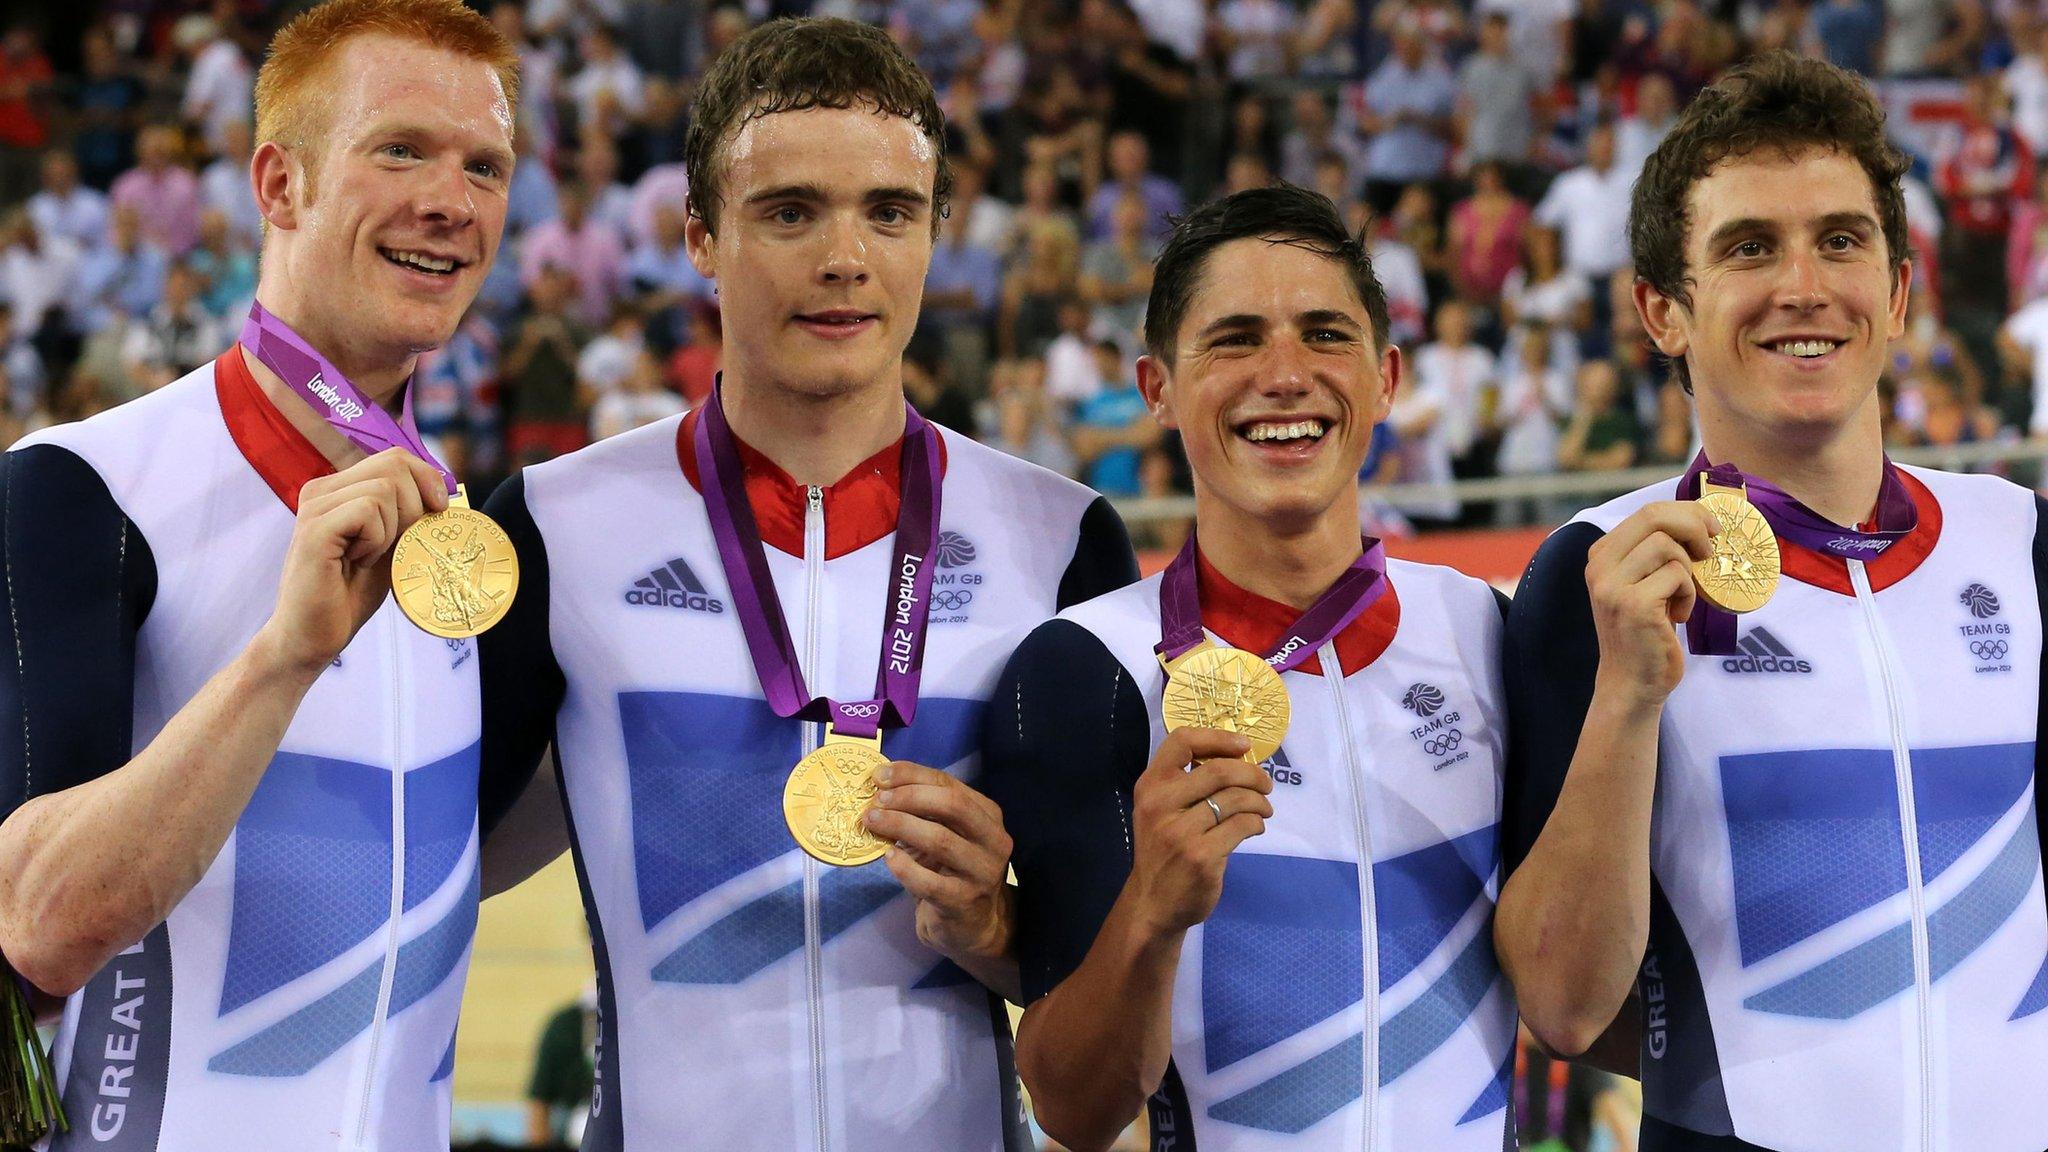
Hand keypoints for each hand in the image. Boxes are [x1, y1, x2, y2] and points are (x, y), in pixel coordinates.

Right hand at [256, 448, 449, 674]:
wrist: (313, 636)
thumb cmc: (351, 593)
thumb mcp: (392, 544)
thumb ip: (410, 514)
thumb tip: (447, 491)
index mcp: (339, 488)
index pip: (395, 457)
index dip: (427, 479)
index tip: (438, 511)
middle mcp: (322, 489)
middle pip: (394, 465)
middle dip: (414, 506)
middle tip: (396, 544)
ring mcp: (315, 507)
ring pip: (385, 488)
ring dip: (393, 530)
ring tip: (367, 558)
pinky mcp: (314, 529)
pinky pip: (368, 511)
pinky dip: (377, 540)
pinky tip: (357, 562)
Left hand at [867, 761, 1015, 962]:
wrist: (971, 926)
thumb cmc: (951, 871)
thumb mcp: (945, 834)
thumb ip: (923, 810)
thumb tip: (881, 784)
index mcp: (988, 815)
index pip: (950, 785)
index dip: (912, 776)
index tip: (879, 776)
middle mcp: (993, 841)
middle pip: (952, 806)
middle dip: (909, 798)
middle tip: (877, 801)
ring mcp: (982, 873)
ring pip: (940, 840)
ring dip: (900, 826)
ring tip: (873, 823)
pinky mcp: (965, 903)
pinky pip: (930, 882)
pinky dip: (904, 867)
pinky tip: (888, 857)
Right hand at [1125, 728, 1273, 937]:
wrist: (1152, 903)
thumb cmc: (1162, 851)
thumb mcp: (1159, 811)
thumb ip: (1185, 785)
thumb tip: (1238, 760)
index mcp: (1150, 786)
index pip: (1182, 741)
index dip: (1218, 737)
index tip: (1243, 746)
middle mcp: (1161, 804)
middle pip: (1219, 770)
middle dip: (1252, 774)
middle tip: (1266, 784)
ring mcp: (1181, 832)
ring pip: (1236, 799)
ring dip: (1259, 801)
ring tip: (1263, 810)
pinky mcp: (1202, 856)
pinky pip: (1242, 826)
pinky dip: (1256, 824)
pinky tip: (1254, 828)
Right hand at [1582, 500, 1719, 708]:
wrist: (1631, 681)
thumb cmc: (1645, 631)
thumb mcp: (1641, 582)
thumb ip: (1654, 552)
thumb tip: (1700, 519)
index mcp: (1600, 556)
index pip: (1647, 512)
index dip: (1686, 513)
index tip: (1710, 530)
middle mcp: (1599, 567)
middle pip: (1655, 517)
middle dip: (1694, 526)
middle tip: (1711, 548)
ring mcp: (1613, 586)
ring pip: (1668, 547)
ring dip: (1688, 571)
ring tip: (1682, 597)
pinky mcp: (1634, 605)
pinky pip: (1677, 576)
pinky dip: (1688, 594)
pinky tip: (1678, 615)